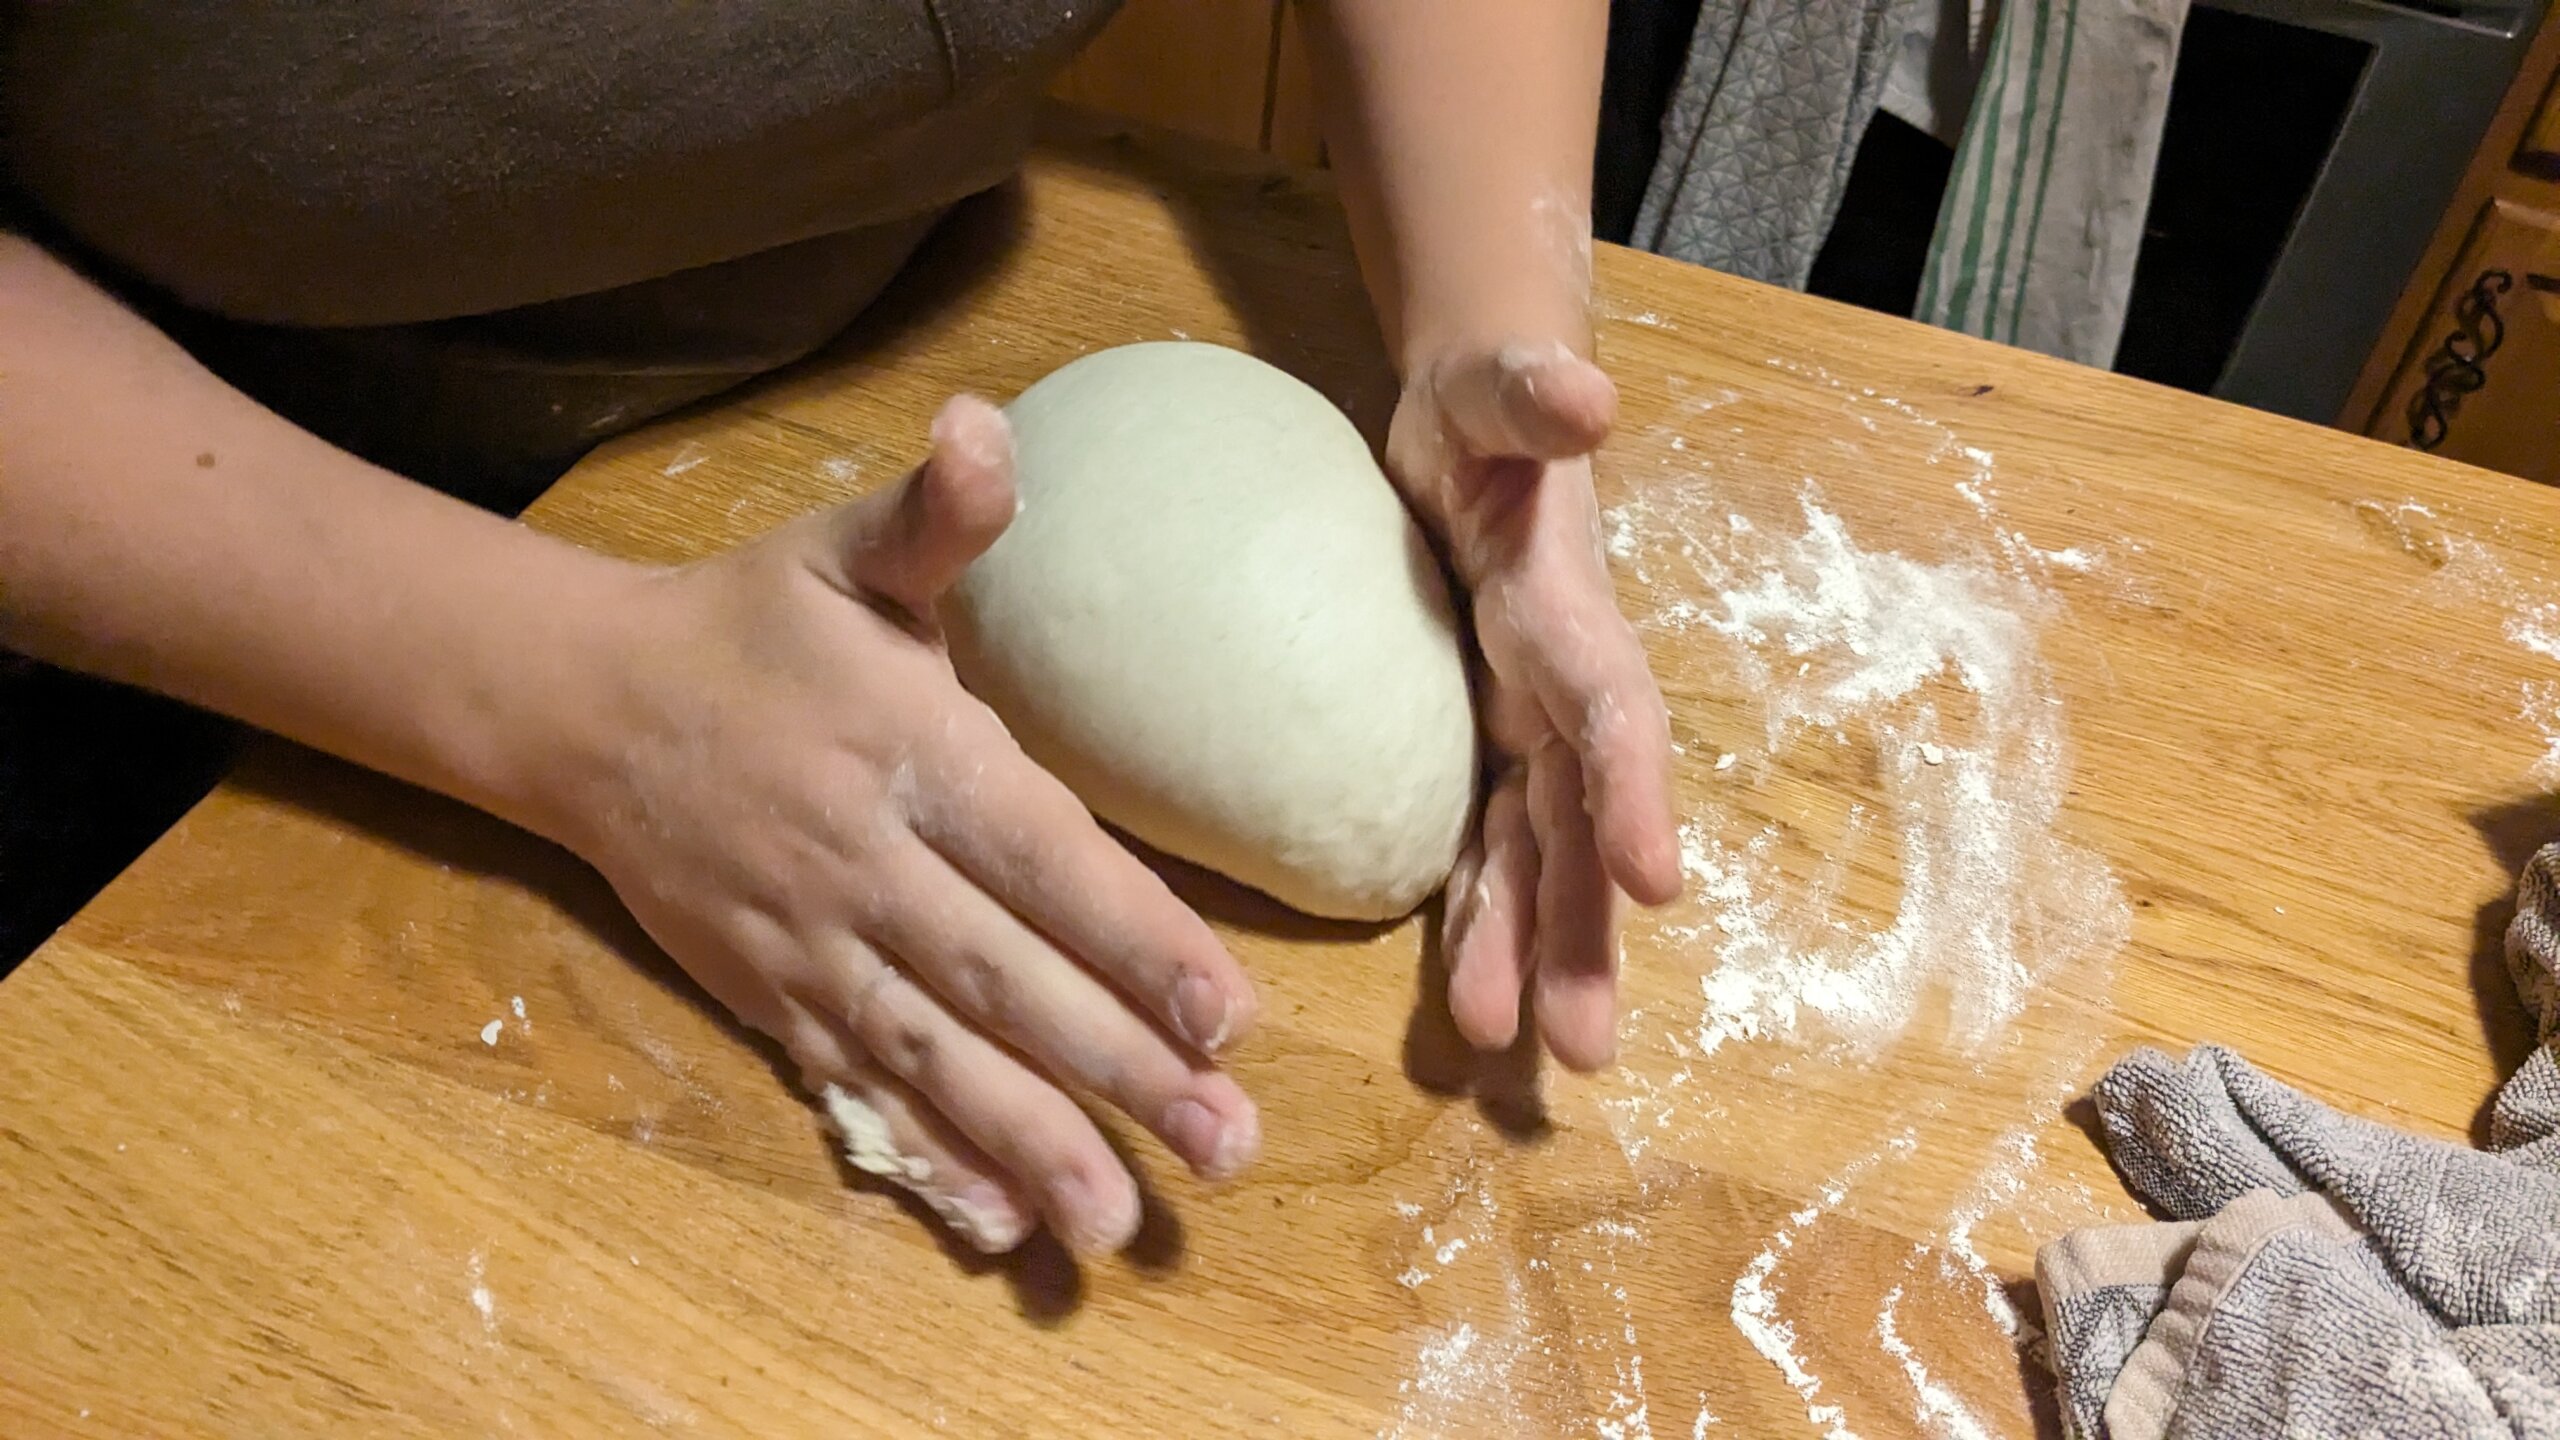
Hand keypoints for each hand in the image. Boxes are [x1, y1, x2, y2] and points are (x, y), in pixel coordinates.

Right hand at [552, 397, 1260, 1255]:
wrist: (578, 706)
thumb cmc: (746, 625)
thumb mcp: (838, 548)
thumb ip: (933, 514)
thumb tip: (989, 427)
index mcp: (908, 754)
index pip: (1037, 857)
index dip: (1130, 936)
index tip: (1225, 1012)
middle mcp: (866, 866)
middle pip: (1004, 981)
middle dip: (1117, 1068)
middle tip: (1224, 1146)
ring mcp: (813, 947)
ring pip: (934, 1058)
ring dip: (1031, 1143)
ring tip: (1120, 1222)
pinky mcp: (773, 997)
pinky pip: (855, 1089)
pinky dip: (923, 1159)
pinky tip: (994, 1222)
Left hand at [1386, 342, 1680, 1069]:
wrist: (1482, 418)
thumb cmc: (1484, 405)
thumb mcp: (1491, 389)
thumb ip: (1530, 393)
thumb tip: (1588, 396)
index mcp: (1568, 615)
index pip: (1612, 715)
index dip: (1634, 796)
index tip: (1656, 886)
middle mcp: (1560, 686)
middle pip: (1581, 822)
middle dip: (1584, 932)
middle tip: (1583, 1052)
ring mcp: (1524, 720)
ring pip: (1538, 854)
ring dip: (1534, 952)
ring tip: (1515, 1052)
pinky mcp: (1479, 734)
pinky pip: (1486, 838)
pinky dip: (1480, 913)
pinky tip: (1473, 996)